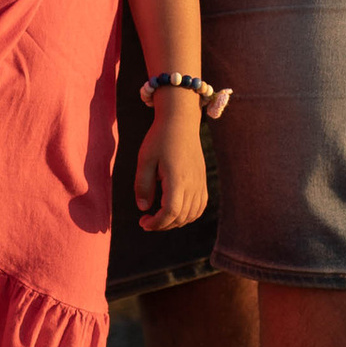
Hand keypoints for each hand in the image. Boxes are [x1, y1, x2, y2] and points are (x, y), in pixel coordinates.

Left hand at [135, 99, 207, 233]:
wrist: (181, 122)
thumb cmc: (160, 138)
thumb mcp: (145, 159)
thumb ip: (143, 185)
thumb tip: (143, 208)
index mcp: (177, 178)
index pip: (171, 212)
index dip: (157, 223)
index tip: (143, 222)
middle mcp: (192, 183)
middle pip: (181, 217)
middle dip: (163, 225)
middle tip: (147, 221)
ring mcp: (200, 182)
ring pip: (192, 214)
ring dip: (175, 222)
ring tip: (160, 217)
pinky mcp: (202, 180)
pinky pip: (200, 206)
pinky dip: (189, 215)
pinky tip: (175, 211)